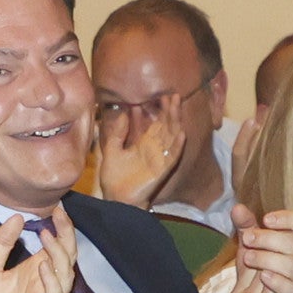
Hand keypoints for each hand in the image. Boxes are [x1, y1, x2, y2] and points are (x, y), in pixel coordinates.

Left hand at [0, 202, 76, 292]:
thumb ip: (1, 244)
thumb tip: (16, 217)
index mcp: (36, 271)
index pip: (58, 247)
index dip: (62, 228)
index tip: (57, 208)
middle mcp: (45, 285)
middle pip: (67, 258)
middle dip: (66, 236)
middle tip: (58, 216)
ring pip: (66, 277)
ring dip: (59, 256)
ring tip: (46, 236)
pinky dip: (52, 283)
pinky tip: (42, 266)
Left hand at [93, 90, 184, 207]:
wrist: (115, 198)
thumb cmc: (114, 178)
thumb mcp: (111, 150)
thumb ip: (117, 133)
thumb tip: (123, 113)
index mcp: (144, 145)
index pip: (156, 124)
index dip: (160, 111)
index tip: (161, 96)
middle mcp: (154, 150)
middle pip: (167, 127)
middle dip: (171, 111)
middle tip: (173, 94)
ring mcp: (160, 159)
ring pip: (172, 137)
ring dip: (175, 121)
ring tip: (177, 105)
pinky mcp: (162, 170)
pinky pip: (173, 156)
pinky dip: (177, 145)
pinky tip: (181, 132)